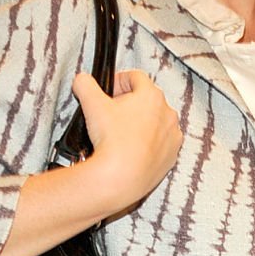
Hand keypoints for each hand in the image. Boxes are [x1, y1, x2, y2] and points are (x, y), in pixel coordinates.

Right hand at [71, 68, 181, 216]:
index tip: (108, 92)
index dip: (118, 81)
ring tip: (121, 134)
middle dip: (129, 103)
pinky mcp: (171, 156)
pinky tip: (132, 149)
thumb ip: (85, 84)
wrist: (121, 178)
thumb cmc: (111, 141)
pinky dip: (148, 144)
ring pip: (155, 122)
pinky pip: (160, 143)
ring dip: (140, 123)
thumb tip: (82, 80)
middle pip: (147, 100)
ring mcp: (172, 136)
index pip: (135, 77)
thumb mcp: (91, 104)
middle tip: (111, 114)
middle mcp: (167, 113)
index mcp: (152, 96)